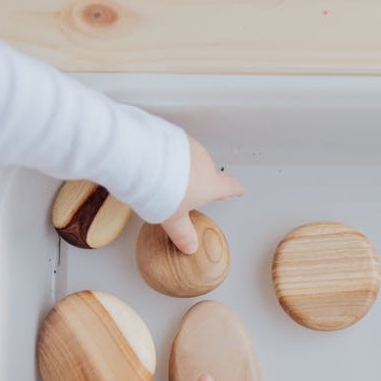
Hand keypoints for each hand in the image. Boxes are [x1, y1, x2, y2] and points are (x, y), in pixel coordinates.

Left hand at [162, 137, 243, 253]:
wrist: (142, 158)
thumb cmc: (162, 188)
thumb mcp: (172, 219)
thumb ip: (183, 233)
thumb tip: (189, 246)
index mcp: (210, 183)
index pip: (231, 185)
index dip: (235, 189)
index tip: (238, 190)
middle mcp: (204, 162)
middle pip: (207, 171)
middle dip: (198, 180)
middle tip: (182, 190)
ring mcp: (189, 145)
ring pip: (189, 158)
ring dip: (181, 166)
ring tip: (163, 177)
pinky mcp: (172, 134)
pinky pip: (174, 146)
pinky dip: (169, 154)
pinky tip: (154, 162)